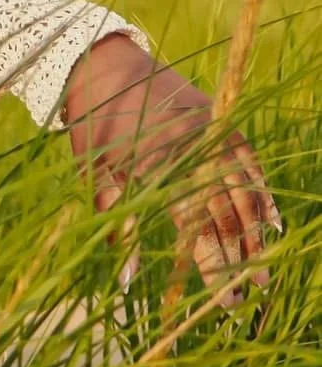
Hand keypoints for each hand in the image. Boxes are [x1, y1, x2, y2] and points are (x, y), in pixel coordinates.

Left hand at [60, 33, 280, 302]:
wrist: (104, 65)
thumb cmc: (93, 129)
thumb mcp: (95, 179)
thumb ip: (117, 229)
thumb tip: (126, 285)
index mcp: (157, 168)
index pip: (195, 230)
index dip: (213, 268)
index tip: (224, 301)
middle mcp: (191, 150)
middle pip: (225, 215)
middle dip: (239, 259)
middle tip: (250, 296)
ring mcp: (211, 132)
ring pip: (245, 191)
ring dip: (257, 234)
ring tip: (265, 269)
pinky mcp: (221, 119)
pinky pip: (251, 163)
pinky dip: (263, 194)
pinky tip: (273, 223)